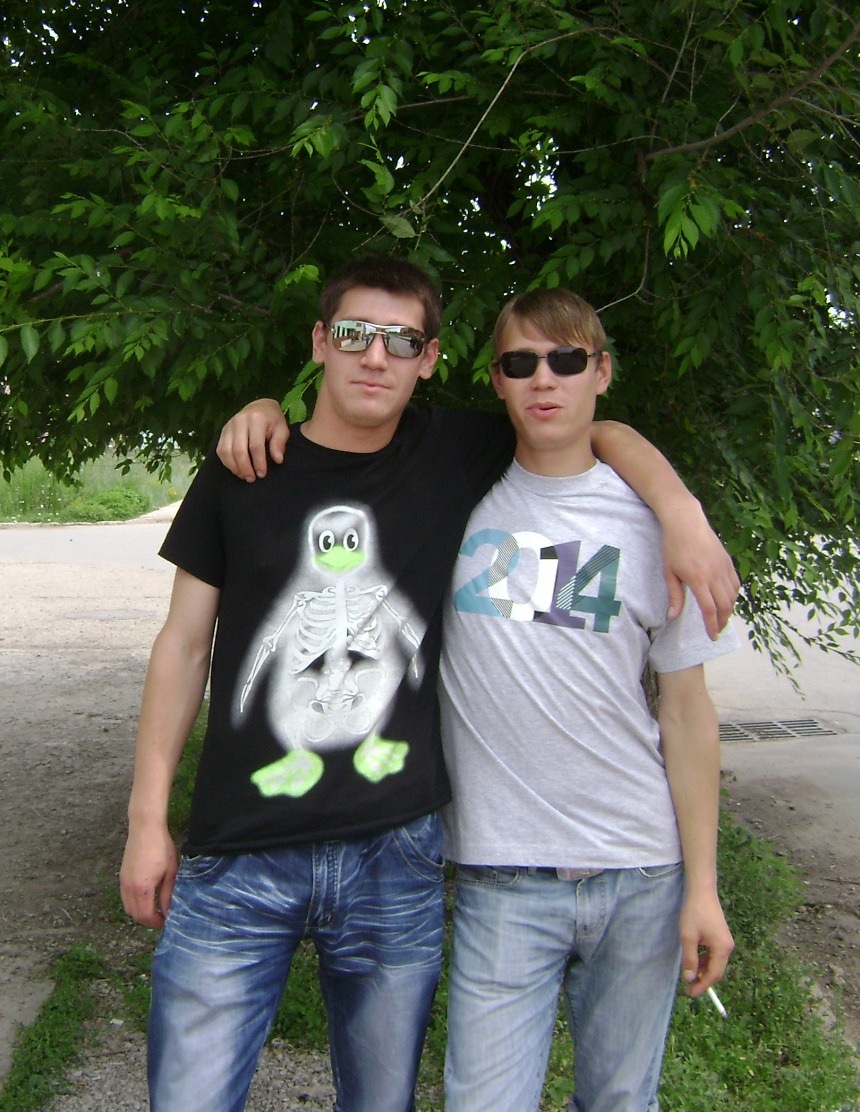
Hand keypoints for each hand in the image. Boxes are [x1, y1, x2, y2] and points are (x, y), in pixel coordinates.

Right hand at [119, 824, 178, 928]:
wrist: (145, 829)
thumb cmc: (161, 848)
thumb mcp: (170, 871)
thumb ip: (168, 893)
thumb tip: (168, 910)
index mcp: (142, 888)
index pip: (146, 915)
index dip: (156, 923)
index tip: (166, 922)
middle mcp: (129, 888)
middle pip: (134, 915)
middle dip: (147, 920)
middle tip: (162, 917)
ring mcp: (123, 882)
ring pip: (128, 907)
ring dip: (140, 912)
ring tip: (155, 909)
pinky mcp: (122, 876)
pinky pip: (125, 897)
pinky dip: (134, 903)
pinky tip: (146, 898)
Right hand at [216, 398, 288, 480]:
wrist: (259, 407)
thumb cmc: (272, 420)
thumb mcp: (282, 429)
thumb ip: (279, 443)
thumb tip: (278, 460)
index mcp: (256, 419)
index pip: (255, 445)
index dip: (258, 462)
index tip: (262, 474)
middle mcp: (240, 420)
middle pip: (239, 450)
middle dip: (245, 468)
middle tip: (252, 479)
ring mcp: (229, 425)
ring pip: (226, 451)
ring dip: (234, 467)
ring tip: (244, 476)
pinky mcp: (223, 431)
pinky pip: (220, 450)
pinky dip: (227, 463)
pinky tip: (236, 469)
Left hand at [662, 502, 739, 637]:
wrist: (686, 522)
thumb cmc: (673, 547)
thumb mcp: (669, 572)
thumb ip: (674, 596)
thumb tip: (672, 617)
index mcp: (698, 579)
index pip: (709, 609)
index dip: (712, 625)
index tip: (712, 636)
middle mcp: (715, 575)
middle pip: (724, 605)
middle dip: (722, 621)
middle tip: (717, 630)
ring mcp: (724, 567)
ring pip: (732, 595)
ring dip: (729, 609)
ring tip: (721, 617)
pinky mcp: (728, 561)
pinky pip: (736, 583)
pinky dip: (733, 595)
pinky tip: (727, 600)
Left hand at [678, 891, 733, 995]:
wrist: (701, 891)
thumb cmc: (694, 913)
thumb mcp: (688, 937)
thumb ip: (690, 959)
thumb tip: (689, 979)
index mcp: (722, 949)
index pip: (714, 975)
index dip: (702, 987)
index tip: (690, 994)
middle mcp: (727, 947)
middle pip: (716, 971)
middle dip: (703, 980)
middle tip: (688, 988)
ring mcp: (725, 942)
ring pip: (714, 963)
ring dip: (702, 970)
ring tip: (688, 975)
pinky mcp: (720, 937)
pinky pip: (713, 954)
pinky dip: (704, 960)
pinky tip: (693, 961)